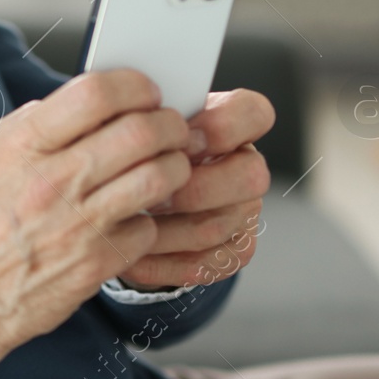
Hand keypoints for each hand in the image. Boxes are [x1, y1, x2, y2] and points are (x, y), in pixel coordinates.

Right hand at [0, 70, 192, 378]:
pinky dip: (148, 222)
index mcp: (22, 146)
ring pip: (158, 178)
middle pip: (140, 132)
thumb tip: (63, 104)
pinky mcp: (95, 264)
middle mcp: (53, 181)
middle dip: (168, 123)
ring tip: (167, 168)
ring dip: (174, 167)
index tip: (144, 91)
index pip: (94, 94)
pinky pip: (148, 230)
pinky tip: (133, 219)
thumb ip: (23, 126)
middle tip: (170, 128)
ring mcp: (78, 225)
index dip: (133, 85)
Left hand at [116, 88, 273, 291]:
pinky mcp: (232, 252)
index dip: (223, 126)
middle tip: (149, 193)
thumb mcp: (138, 122)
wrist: (133, 193)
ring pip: (217, 225)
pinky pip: (203, 264)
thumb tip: (125, 116)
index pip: (253, 114)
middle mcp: (245, 166)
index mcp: (229, 123)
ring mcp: (244, 212)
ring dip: (166, 229)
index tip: (179, 136)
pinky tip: (131, 251)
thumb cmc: (137, 148)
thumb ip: (142, 115)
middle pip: (250, 177)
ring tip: (126, 222)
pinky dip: (160, 261)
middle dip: (194, 188)